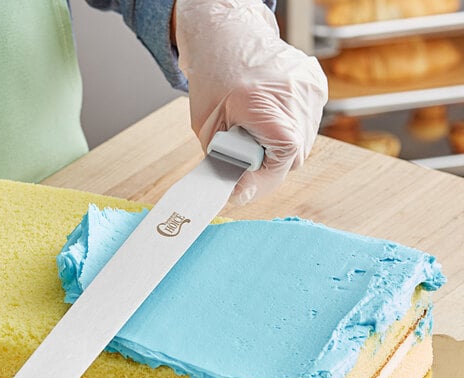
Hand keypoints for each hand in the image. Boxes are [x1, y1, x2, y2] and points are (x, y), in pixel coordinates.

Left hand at [175, 0, 327, 203]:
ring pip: (303, 145)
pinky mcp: (316, 85)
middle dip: (268, 167)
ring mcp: (309, 86)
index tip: (243, 189)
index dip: (266, 179)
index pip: (284, 154)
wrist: (227, 35)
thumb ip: (226, 162)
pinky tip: (270, 119)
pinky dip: (289, 132)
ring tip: (256, 133)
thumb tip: (240, 194)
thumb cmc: (212, 77)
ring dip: (279, 151)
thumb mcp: (208, 128)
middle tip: (245, 160)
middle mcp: (293, 91)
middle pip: (294, 156)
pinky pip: (307, 126)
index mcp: (262, 99)